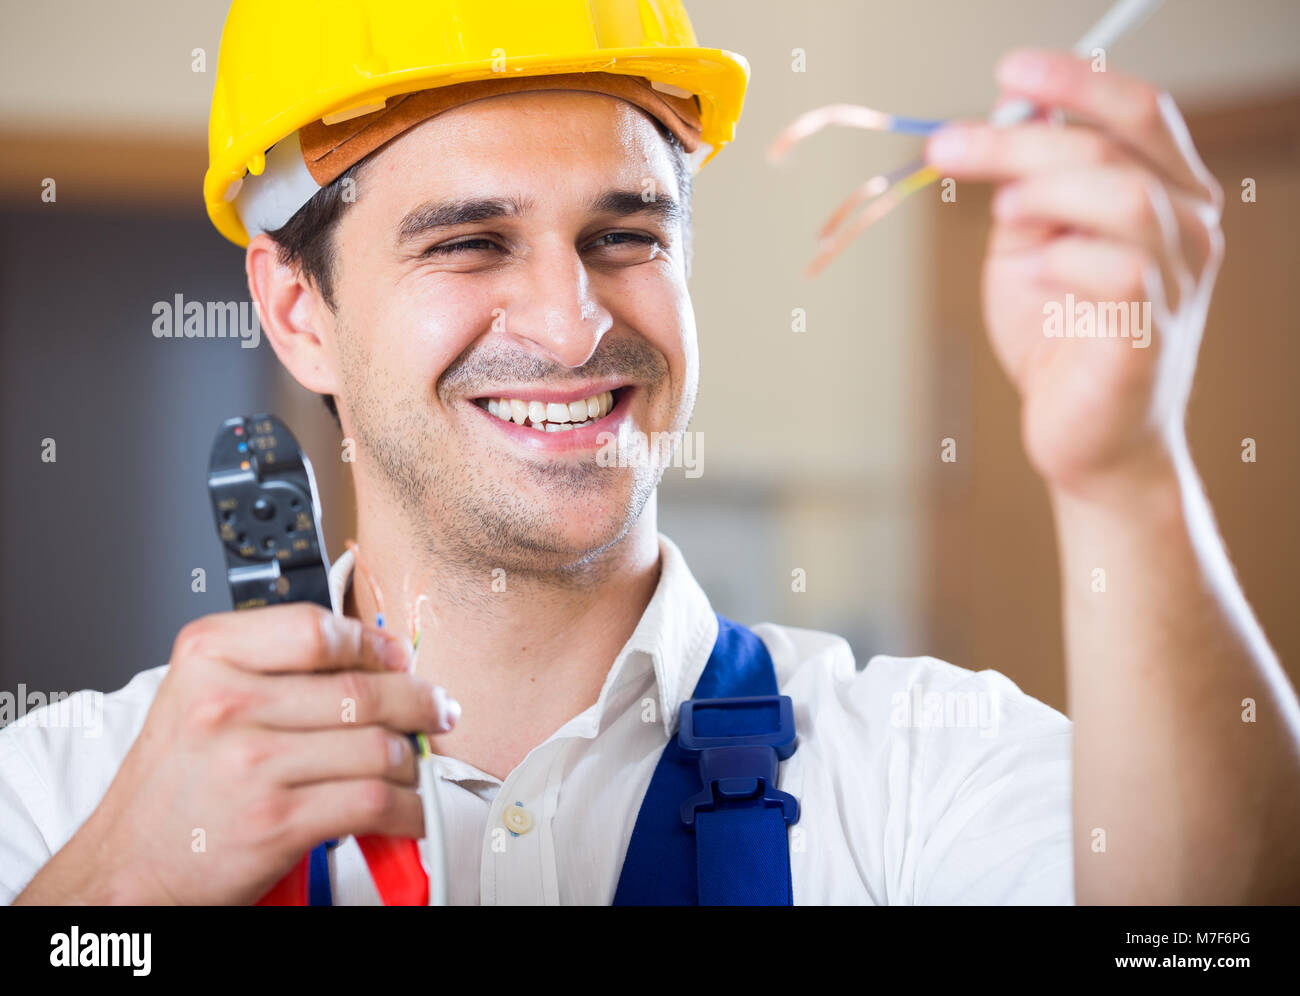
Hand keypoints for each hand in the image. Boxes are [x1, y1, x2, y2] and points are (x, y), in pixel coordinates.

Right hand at [15, 603, 454, 904]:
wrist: (129, 867)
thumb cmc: (174, 785)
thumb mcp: (200, 696)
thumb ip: (275, 667)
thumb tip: (378, 658)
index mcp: (209, 656)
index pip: (319, 629)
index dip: (375, 644)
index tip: (399, 660)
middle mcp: (227, 704)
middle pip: (363, 689)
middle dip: (419, 702)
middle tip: (437, 710)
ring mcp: (252, 763)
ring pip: (379, 747)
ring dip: (412, 763)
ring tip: (410, 769)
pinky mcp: (276, 820)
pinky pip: (375, 802)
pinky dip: (409, 811)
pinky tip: (409, 812)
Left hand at [925, 48, 1224, 495]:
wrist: (1081, 438)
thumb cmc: (1057, 338)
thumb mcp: (1029, 246)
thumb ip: (1024, 188)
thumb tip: (999, 119)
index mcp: (1167, 195)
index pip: (1141, 113)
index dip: (1076, 83)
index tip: (1008, 70)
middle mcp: (1189, 229)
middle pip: (1115, 146)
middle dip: (1019, 138)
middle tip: (946, 146)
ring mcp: (1180, 281)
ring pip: (1125, 195)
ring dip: (1045, 190)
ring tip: (1002, 215)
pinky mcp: (1151, 334)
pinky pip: (1120, 270)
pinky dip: (1064, 258)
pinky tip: (1040, 273)